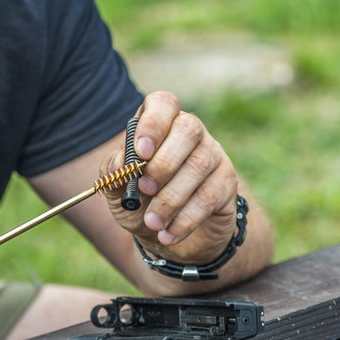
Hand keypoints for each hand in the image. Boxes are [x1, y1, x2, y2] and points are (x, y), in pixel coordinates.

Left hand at [104, 91, 239, 264]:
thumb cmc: (141, 204)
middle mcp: (190, 134)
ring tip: (152, 222)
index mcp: (160, 125)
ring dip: (170, 198)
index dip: (153, 123)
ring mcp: (213, 156)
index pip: (164, 103)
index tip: (140, 152)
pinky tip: (167, 234)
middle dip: (164, 162)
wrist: (166, 236)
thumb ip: (113, 174)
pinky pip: (209, 196)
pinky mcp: (226, 184)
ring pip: (199, 166)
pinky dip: (185, 219)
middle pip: (188, 129)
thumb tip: (120, 162)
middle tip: (144, 189)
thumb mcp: (117, 192)